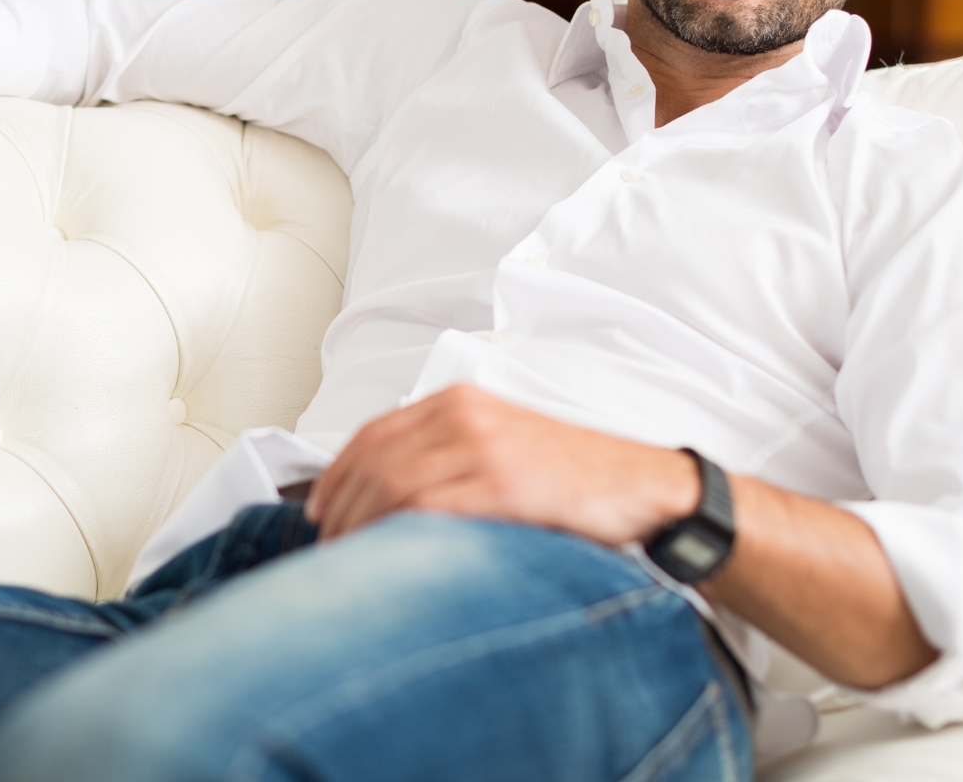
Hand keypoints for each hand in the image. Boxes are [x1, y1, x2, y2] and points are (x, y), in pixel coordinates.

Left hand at [304, 384, 700, 546]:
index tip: (319, 513)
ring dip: (359, 526)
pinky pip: (428, 507)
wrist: (644, 486)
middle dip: (339, 508)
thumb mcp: (502, 445)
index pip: (372, 434)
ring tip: (349, 561)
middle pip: (373, 460)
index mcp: (460, 401)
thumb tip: (385, 495)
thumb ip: (448, 454)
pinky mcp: (504, 484)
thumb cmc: (572, 477)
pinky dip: (395, 534)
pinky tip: (387, 559)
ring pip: (391, 483)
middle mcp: (465, 415)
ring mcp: (485, 447)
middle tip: (327, 549)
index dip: (335, 477)